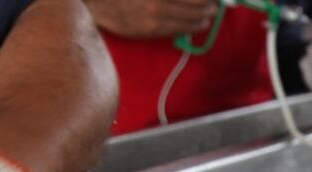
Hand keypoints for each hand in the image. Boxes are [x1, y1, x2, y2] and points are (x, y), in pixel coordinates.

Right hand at [84, 0, 215, 38]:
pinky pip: (183, 29)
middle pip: (200, 2)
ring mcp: (156, 13)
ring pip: (195, 17)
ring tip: (210, 12)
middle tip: (215, 2)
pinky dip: (197, 25)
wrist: (96, 3)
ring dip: (207, 14)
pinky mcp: (152, 28)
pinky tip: (200, 23)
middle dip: (211, 2)